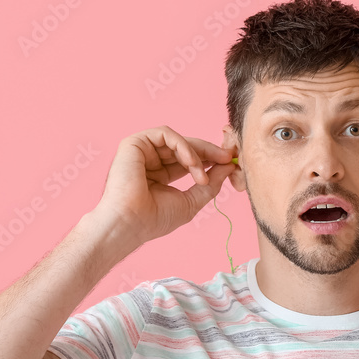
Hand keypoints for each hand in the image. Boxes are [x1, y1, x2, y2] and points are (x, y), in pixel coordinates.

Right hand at [92, 126, 236, 248]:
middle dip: (209, 151)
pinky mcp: (134, 143)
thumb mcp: (191, 201)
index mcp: (160, 175)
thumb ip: (210, 183)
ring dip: (196, 155)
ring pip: (178, 140)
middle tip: (227, 157)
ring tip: (201, 176)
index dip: (210, 158)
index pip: (189, 159)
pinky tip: (191, 163)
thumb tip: (229, 166)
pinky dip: (183, 146)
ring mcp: (142, 151)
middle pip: (186, 147)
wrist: (129, 224)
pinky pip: (165, 134)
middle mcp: (151, 161)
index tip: (230, 161)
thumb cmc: (154, 219)